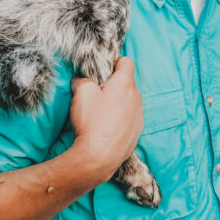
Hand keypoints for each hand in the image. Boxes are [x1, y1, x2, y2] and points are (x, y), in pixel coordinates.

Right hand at [68, 57, 143, 180]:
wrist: (98, 157)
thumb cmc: (91, 122)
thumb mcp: (81, 93)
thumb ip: (82, 80)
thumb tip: (81, 80)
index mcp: (125, 84)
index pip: (127, 62)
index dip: (114, 63)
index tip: (103, 73)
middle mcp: (136, 97)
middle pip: (126, 83)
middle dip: (113, 86)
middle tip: (96, 96)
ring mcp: (138, 115)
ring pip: (128, 101)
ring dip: (117, 103)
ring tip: (100, 115)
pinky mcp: (137, 131)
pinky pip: (129, 118)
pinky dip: (120, 120)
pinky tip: (106, 129)